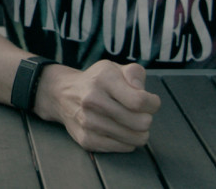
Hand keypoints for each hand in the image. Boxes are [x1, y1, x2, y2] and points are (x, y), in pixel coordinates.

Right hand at [36, 60, 160, 151]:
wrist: (62, 94)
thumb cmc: (97, 81)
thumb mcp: (114, 68)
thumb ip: (135, 73)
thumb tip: (143, 94)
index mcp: (103, 79)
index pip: (140, 101)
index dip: (153, 104)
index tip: (151, 102)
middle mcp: (92, 100)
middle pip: (140, 122)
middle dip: (147, 118)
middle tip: (140, 113)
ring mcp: (88, 122)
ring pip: (134, 138)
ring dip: (139, 132)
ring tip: (131, 122)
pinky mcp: (87, 140)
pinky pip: (123, 148)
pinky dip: (127, 141)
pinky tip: (120, 130)